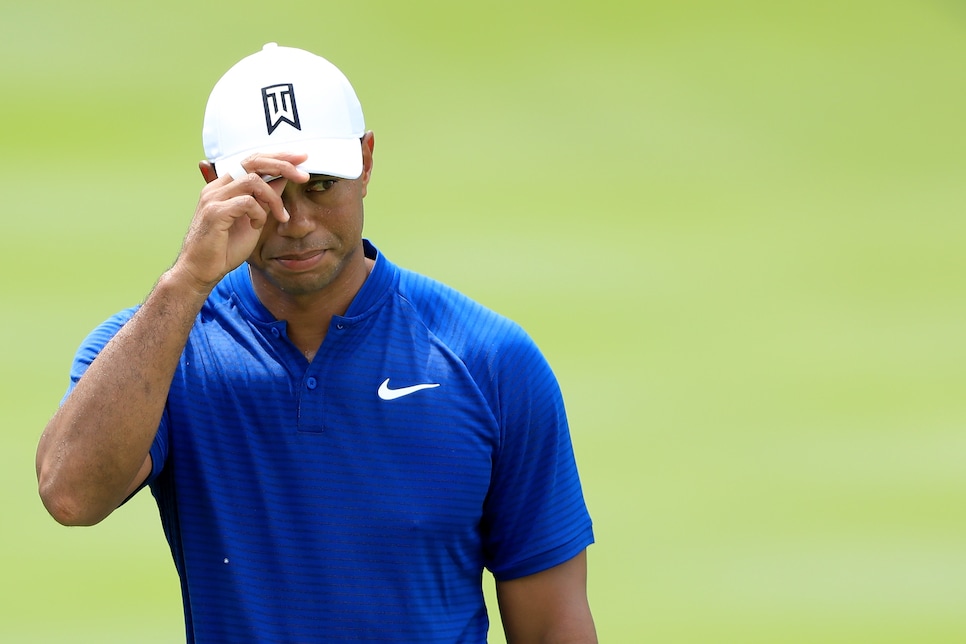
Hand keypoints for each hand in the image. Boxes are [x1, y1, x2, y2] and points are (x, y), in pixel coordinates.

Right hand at [176, 152, 308, 290]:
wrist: (201, 270)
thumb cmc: (225, 248)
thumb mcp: (254, 219)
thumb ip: (265, 199)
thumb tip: (284, 179)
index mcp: (224, 186)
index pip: (252, 160)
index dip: (278, 157)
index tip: (301, 159)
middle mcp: (217, 187)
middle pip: (253, 162)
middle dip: (283, 164)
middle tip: (304, 175)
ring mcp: (213, 198)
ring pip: (253, 181)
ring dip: (274, 199)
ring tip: (281, 216)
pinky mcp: (215, 212)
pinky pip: (247, 202)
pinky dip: (259, 214)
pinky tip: (256, 227)